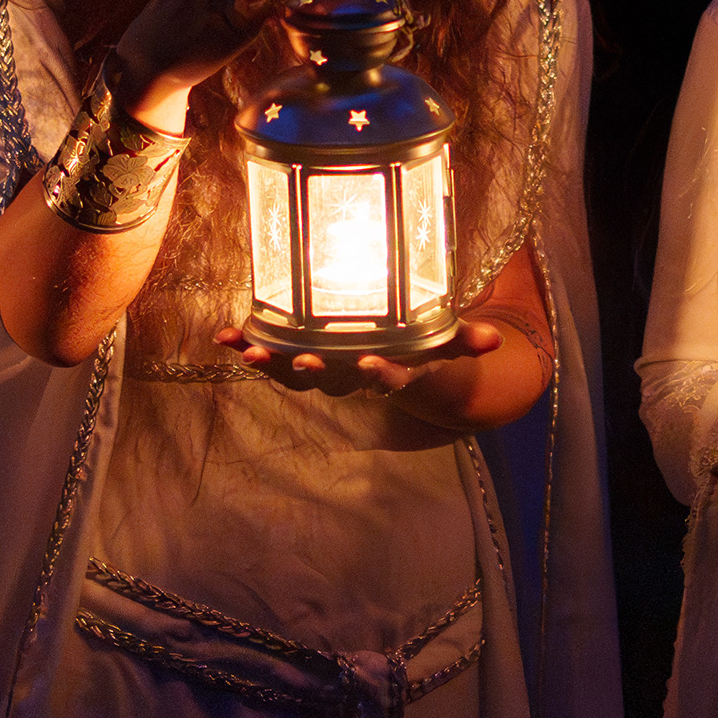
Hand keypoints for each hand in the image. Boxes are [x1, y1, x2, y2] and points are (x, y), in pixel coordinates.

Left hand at [209, 316, 504, 398]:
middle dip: (312, 372)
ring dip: (269, 364)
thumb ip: (465, 340)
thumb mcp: (443, 342)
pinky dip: (245, 346)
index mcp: (389, 371)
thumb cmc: (416, 346)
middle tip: (301, 362)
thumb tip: (495, 341)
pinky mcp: (296, 359)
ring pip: (292, 374)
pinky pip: (269, 355)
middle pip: (330, 381)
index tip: (369, 365)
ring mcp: (321, 371)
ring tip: (247, 351)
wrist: (387, 362)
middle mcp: (350, 378)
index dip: (377, 374)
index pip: (386, 377)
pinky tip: (222, 336)